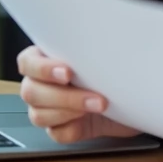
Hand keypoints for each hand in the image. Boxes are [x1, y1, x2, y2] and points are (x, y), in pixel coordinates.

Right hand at [16, 45, 140, 143]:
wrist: (135, 97)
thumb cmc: (117, 68)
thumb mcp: (106, 51)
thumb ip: (92, 44)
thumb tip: (100, 28)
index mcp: (46, 59)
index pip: (27, 62)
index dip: (41, 68)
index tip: (68, 72)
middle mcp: (41, 84)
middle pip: (31, 92)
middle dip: (62, 95)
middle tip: (93, 95)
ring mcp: (47, 109)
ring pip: (39, 115)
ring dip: (69, 111)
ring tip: (99, 106)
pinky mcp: (61, 129)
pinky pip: (56, 133)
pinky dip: (71, 128)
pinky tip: (88, 120)